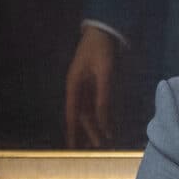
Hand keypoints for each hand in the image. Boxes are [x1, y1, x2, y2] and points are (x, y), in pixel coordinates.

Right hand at [65, 26, 116, 147]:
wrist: (104, 32)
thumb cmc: (101, 50)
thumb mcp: (105, 73)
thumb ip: (103, 96)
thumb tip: (103, 118)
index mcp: (74, 85)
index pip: (72, 113)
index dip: (73, 130)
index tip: (72, 146)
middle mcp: (78, 88)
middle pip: (82, 114)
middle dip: (89, 130)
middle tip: (97, 146)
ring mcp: (86, 85)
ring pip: (89, 110)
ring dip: (96, 124)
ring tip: (102, 139)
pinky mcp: (95, 83)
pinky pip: (97, 102)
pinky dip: (101, 113)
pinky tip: (106, 123)